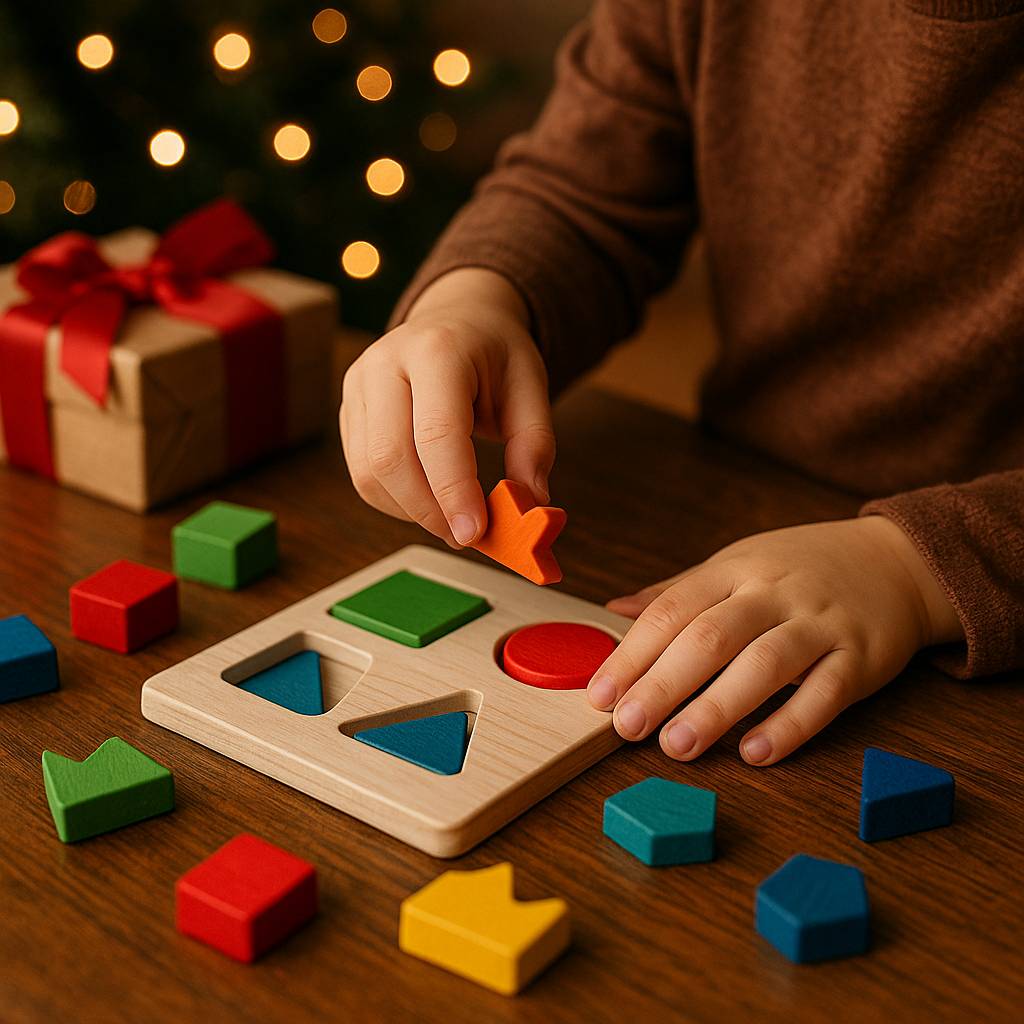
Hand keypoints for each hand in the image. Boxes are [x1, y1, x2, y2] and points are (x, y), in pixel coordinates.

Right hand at [340, 268, 554, 546]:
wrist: (458, 319)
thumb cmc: (494, 354)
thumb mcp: (531, 386)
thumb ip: (534, 444)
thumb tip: (530, 503)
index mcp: (437, 350)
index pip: (436, 433)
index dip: (454, 491)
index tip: (475, 533)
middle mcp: (386, 362)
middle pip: (389, 457)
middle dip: (429, 509)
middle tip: (467, 535)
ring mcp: (358, 385)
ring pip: (368, 472)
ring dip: (412, 510)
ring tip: (453, 516)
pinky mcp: (348, 410)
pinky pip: (362, 473)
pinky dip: (396, 501)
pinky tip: (429, 499)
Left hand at [588, 516, 963, 764]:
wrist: (897, 561)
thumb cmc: (801, 568)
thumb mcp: (736, 564)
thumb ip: (678, 592)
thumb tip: (614, 612)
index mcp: (734, 570)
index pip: (673, 610)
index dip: (633, 653)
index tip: (600, 695)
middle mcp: (773, 593)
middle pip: (710, 637)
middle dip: (663, 684)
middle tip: (627, 728)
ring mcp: (819, 624)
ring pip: (764, 664)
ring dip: (717, 708)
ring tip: (676, 746)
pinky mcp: (861, 658)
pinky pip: (824, 694)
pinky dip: (789, 725)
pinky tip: (754, 754)